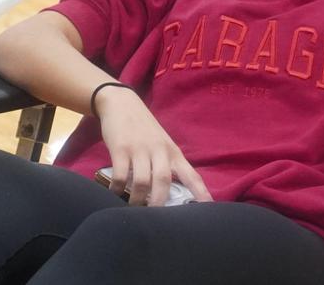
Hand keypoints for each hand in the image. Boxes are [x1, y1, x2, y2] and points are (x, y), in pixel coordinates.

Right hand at [94, 86, 212, 206]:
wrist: (121, 103)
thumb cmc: (144, 128)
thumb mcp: (162, 143)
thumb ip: (167, 163)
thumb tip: (170, 192)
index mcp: (172, 152)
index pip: (191, 174)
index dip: (200, 192)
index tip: (209, 208)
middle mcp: (158, 150)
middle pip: (163, 180)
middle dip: (160, 202)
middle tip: (155, 220)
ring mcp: (139, 149)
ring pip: (141, 181)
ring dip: (137, 199)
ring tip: (132, 208)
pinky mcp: (120, 148)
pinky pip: (120, 175)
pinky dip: (117, 188)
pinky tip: (113, 193)